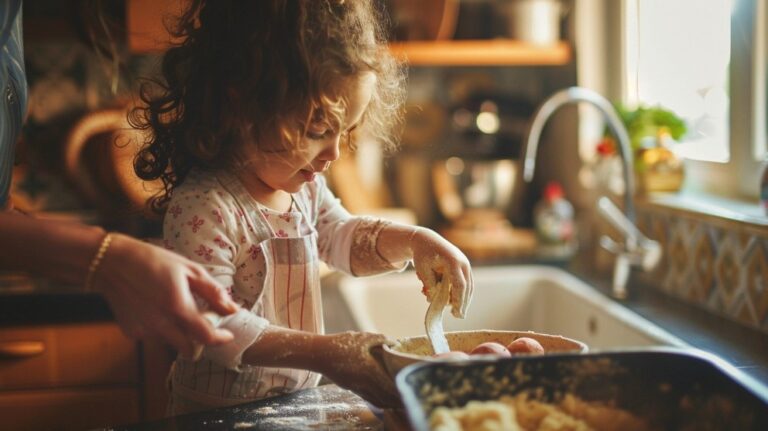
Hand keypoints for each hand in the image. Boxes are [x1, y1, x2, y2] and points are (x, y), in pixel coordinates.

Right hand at [94, 234, 237, 356]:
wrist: (111, 262)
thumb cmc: (153, 260)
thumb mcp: (188, 269)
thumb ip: (212, 292)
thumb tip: (233, 308)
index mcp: (177, 306)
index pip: (206, 337)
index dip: (221, 339)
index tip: (227, 335)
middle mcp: (160, 324)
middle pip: (190, 350)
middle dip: (200, 343)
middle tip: (203, 326)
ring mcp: (144, 330)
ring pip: (171, 343)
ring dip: (179, 334)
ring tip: (174, 310)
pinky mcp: (131, 331)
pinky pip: (153, 337)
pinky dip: (159, 328)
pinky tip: (154, 309)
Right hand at [315, 331, 400, 407]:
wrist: (320, 354)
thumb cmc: (342, 344)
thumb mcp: (362, 338)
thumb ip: (380, 339)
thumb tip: (395, 341)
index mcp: (369, 369)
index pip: (388, 384)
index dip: (399, 388)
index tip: (408, 387)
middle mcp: (363, 382)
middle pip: (384, 396)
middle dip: (396, 397)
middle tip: (405, 395)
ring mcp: (356, 386)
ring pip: (376, 399)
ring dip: (387, 401)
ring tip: (397, 400)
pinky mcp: (350, 387)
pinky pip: (367, 398)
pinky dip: (377, 400)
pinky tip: (382, 399)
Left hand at [409, 228, 472, 317]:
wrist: (426, 239)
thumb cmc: (423, 255)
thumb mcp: (423, 270)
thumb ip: (430, 285)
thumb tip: (435, 301)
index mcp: (452, 261)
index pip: (459, 284)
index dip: (458, 300)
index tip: (456, 312)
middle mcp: (462, 262)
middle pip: (467, 287)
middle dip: (463, 303)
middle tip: (458, 316)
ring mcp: (465, 263)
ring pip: (468, 286)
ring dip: (463, 299)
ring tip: (456, 311)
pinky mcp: (464, 266)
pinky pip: (466, 282)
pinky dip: (461, 292)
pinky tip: (454, 302)